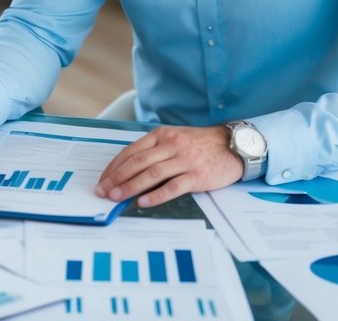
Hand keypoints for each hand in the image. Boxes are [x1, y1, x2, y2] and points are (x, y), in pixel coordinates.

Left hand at [94, 125, 242, 207]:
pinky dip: (156, 195)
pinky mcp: (197, 175)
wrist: (234, 146)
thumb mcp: (175, 138)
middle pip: (138, 162)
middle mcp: (171, 145)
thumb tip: (130, 171)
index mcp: (162, 135)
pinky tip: (143, 202)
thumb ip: (155, 150)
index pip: (131, 151)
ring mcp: (185, 160)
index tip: (103, 179)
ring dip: (131, 187)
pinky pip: (173, 187)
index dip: (114, 167)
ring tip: (116, 198)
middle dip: (117, 178)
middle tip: (103, 191)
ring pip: (152, 174)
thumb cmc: (201, 144)